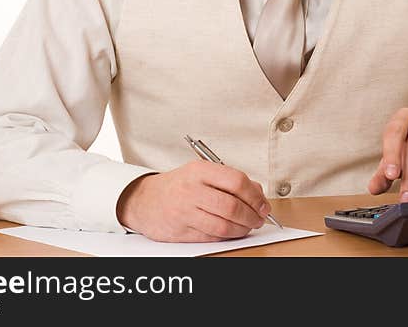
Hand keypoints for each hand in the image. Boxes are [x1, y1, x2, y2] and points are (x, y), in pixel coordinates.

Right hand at [116, 160, 272, 241]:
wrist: (144, 200)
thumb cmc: (178, 186)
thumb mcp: (202, 173)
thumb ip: (230, 180)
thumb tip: (258, 194)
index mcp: (200, 170)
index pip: (236, 182)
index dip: (255, 196)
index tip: (263, 204)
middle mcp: (192, 190)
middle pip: (232, 207)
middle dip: (252, 216)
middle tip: (259, 219)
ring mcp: (185, 212)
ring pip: (224, 226)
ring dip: (242, 229)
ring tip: (248, 226)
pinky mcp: (181, 231)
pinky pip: (211, 237)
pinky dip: (227, 237)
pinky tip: (232, 232)